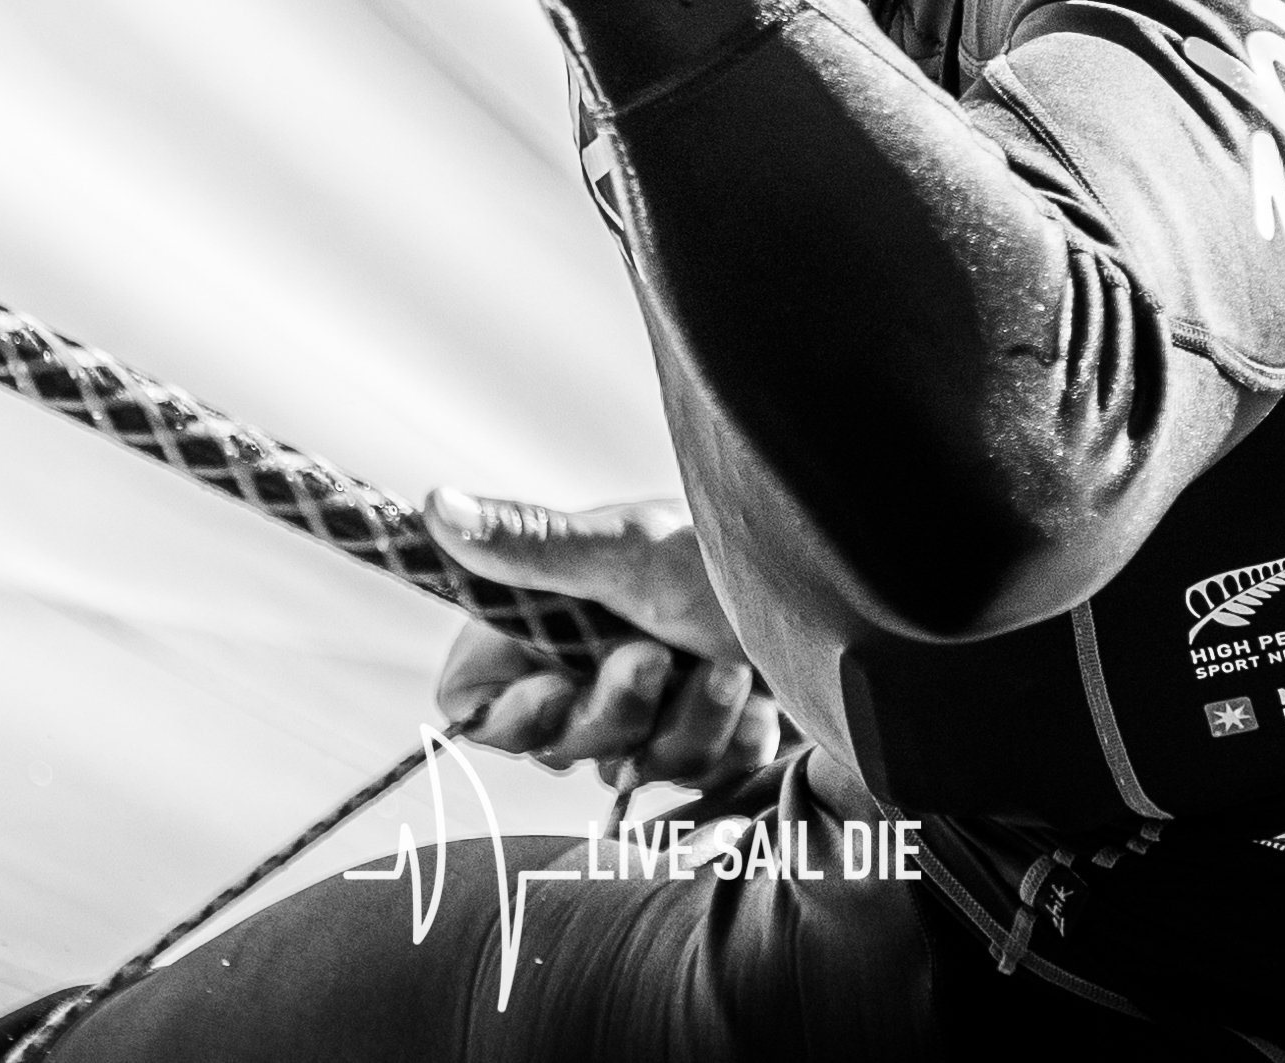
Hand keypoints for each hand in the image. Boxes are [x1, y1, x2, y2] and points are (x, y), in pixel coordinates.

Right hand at [424, 490, 781, 791]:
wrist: (849, 605)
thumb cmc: (736, 557)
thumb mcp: (632, 549)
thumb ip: (534, 544)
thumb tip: (435, 503)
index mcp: (556, 616)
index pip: (473, 698)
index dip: (507, 711)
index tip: (553, 687)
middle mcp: (594, 664)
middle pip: (551, 745)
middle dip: (614, 708)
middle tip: (657, 655)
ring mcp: (653, 709)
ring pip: (629, 769)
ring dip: (687, 721)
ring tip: (729, 665)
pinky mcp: (711, 744)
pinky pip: (696, 781)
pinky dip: (731, 739)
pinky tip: (760, 694)